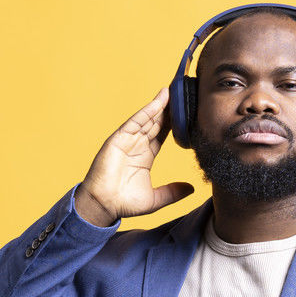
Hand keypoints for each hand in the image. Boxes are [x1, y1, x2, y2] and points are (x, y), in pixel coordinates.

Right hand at [74, 86, 193, 225]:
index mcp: (145, 156)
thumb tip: (191, 189)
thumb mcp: (155, 199)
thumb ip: (173, 192)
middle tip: (183, 93)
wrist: (104, 205)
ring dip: (159, 105)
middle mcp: (137, 145)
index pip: (163, 134)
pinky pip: (134, 122)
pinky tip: (158, 102)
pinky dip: (146, 111)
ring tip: (173, 91)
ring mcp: (127, 141)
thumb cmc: (124, 203)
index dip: (174, 123)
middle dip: (168, 109)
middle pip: (156, 122)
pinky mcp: (118, 139)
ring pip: (147, 119)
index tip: (187, 112)